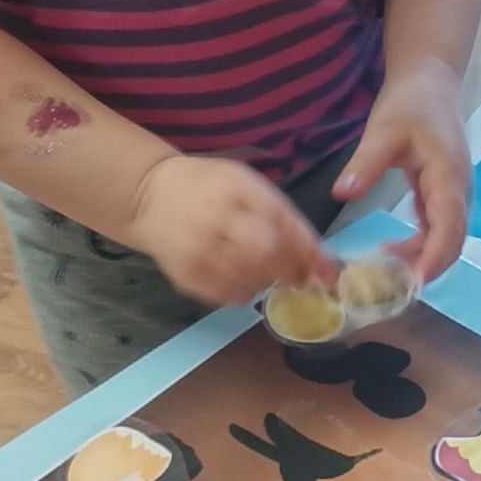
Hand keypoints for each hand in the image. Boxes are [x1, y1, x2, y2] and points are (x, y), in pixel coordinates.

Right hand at [126, 152, 330, 307]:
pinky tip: (243, 278)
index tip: (330, 273)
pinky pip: (229, 296)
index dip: (310, 252)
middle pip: (267, 255)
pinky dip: (246, 293)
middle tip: (299, 278)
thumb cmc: (209, 186)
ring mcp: (198, 250)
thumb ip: (280, 214)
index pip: (282, 222)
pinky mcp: (186, 276)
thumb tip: (318, 257)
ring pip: (251, 280)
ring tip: (267, 273)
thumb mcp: (246, 183)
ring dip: (270, 282)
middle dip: (291, 271)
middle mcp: (215, 219)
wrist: (150, 195)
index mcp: (235, 188)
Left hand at [332, 61, 470, 280]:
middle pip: (452, 242)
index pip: (449, 228)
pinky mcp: (443, 194)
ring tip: (382, 270)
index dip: (434, 259)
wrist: (431, 82)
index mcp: (449, 176)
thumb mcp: (384, 129)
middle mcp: (458, 191)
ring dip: (421, 260)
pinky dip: (419, 246)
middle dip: (425, 268)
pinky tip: (390, 251)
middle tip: (387, 287)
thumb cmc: (412, 102)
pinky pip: (437, 229)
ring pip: (446, 239)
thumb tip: (343, 193)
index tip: (412, 283)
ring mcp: (453, 194)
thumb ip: (366, 163)